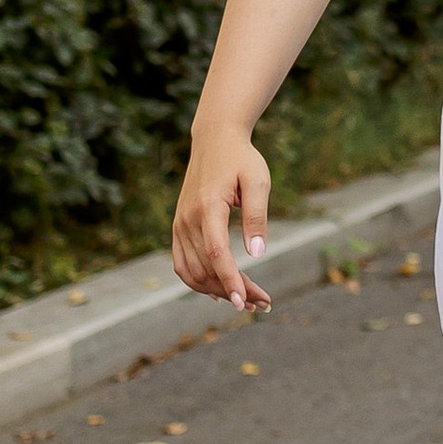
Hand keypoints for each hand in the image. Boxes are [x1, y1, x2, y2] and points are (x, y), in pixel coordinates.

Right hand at [173, 128, 272, 311]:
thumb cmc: (241, 159)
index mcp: (207, 207)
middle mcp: (187, 220)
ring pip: (191, 271)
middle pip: (207, 268)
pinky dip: (198, 281)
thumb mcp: (258, 181)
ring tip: (246, 300)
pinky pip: (182, 264)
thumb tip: (257, 254)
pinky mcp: (178, 227)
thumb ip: (257, 216)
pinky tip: (219, 291)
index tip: (244, 302)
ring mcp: (179, 225)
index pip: (217, 254)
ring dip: (216, 290)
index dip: (230, 280)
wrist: (214, 140)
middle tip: (263, 303)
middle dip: (233, 290)